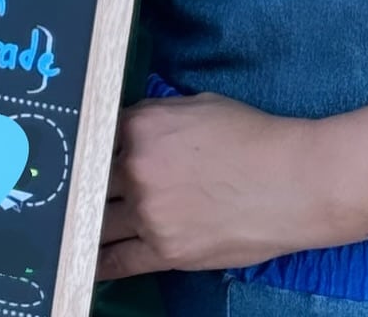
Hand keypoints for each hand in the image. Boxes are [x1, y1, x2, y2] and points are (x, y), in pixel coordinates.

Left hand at [97, 93, 324, 278]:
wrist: (292, 181)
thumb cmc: (250, 136)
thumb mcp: (194, 106)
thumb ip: (153, 117)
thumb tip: (132, 129)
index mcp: (140, 126)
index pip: (99, 135)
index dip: (94, 145)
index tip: (83, 154)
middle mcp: (136, 168)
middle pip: (94, 178)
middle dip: (89, 183)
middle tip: (75, 188)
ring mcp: (149, 213)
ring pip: (100, 220)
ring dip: (89, 220)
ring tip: (75, 224)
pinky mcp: (167, 251)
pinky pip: (120, 261)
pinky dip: (100, 262)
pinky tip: (86, 258)